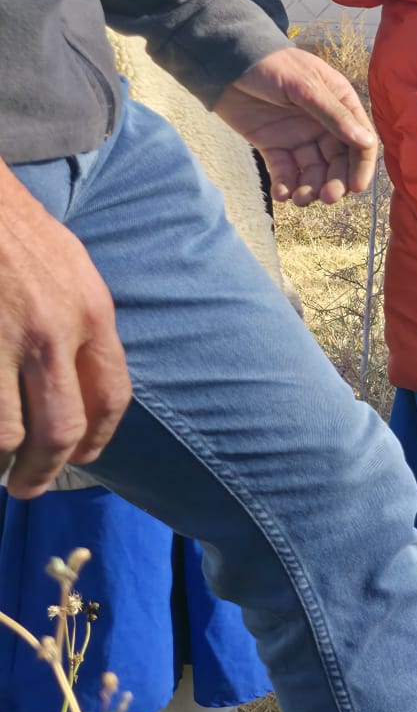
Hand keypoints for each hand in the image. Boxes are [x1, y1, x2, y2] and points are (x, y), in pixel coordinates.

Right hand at [0, 168, 131, 496]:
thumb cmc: (11, 225)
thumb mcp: (69, 266)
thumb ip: (79, 321)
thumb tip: (79, 375)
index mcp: (91, 314)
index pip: (110, 396)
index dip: (98, 437)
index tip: (83, 457)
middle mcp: (53, 334)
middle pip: (60, 429)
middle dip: (45, 470)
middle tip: (28, 487)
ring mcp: (3, 341)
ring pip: (9, 433)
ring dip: (3, 460)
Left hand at [214, 47, 378, 205]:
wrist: (226, 61)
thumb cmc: (271, 64)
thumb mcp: (305, 86)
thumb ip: (333, 115)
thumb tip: (365, 141)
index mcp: (340, 105)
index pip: (359, 142)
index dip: (361, 166)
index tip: (355, 187)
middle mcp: (324, 125)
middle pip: (337, 162)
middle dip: (334, 182)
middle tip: (326, 197)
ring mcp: (299, 136)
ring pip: (312, 171)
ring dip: (310, 188)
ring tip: (300, 199)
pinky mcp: (273, 146)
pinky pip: (284, 171)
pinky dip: (285, 185)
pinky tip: (282, 194)